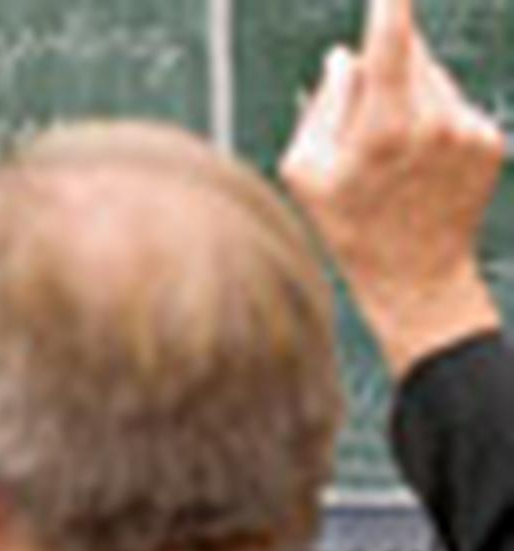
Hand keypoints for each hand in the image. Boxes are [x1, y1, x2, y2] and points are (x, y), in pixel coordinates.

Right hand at [280, 0, 504, 376]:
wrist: (416, 279)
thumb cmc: (349, 226)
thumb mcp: (305, 172)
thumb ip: (322, 107)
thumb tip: (344, 59)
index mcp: (382, 130)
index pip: (390, 45)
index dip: (392, 4)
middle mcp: (433, 123)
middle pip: (407, 55)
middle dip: (382, 66)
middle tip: (363, 123)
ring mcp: (467, 131)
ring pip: (431, 77)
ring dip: (408, 94)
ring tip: (392, 154)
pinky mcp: (490, 140)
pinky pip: (454, 104)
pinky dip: (433, 119)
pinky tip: (420, 164)